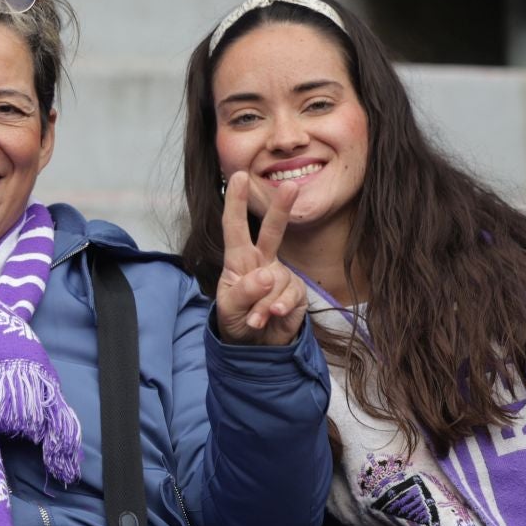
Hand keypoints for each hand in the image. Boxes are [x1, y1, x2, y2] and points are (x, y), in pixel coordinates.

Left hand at [212, 172, 307, 345]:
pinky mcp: (296, 293)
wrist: (255, 348)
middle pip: (271, 232)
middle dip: (281, 209)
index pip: (235, 228)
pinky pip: (289, 297)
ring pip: (277, 280)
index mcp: (238, 260)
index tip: (239, 177)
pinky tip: (270, 318)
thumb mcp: (229, 309)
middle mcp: (262, 262)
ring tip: (254, 319)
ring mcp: (281, 276)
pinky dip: (277, 309)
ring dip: (263, 304)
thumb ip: (244, 292)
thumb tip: (266, 274)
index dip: (237, 203)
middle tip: (291, 186)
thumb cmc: (236, 321)